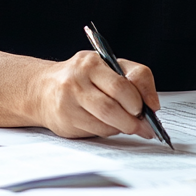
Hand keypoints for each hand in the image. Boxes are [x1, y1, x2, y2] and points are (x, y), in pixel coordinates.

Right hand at [29, 51, 160, 138]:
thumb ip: (134, 77)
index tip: (148, 108)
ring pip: (104, 123)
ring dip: (123, 128)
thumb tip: (152, 103)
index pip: (120, 85)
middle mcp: (76, 82)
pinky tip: (112, 126)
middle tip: (146, 126)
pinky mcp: (65, 123)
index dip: (138, 99)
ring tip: (132, 126)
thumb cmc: (83, 76)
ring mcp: (67, 104)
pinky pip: (95, 132)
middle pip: (111, 107)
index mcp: (91, 63)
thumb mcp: (108, 65)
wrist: (43, 89)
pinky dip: (109, 131)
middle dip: (133, 120)